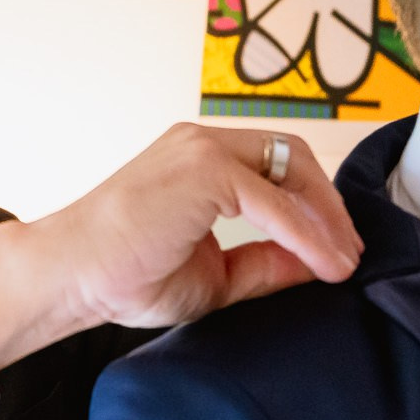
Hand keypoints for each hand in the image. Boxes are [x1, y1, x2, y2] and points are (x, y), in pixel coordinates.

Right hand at [36, 123, 361, 328]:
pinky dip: (306, 234)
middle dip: (328, 206)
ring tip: (342, 263)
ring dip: (325, 218)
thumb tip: (317, 263)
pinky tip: (323, 265)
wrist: (71, 276)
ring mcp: (202, 149)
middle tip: (348, 254)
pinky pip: (274, 202)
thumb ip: (264, 262)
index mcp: (197, 161)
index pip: (275, 165)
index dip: (313, 205)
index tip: (335, 248)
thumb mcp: (215, 273)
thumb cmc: (122, 274)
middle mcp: (201, 143)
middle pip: (291, 157)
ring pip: (290, 169)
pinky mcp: (205, 169)